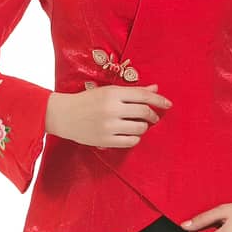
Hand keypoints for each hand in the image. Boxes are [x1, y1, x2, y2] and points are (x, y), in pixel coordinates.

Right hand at [45, 82, 171, 148]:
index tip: (168, 104)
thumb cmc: (87, 101)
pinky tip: (130, 134)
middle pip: (144, 112)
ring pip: (140, 129)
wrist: (63, 115)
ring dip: (144, 127)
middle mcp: (111, 109)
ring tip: (138, 125)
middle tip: (154, 117)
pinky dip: (135, 138)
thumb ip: (132, 92)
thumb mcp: (108, 92)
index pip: (143, 96)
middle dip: (153, 116)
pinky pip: (131, 142)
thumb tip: (155, 89)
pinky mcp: (105, 140)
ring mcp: (108, 126)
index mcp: (112, 93)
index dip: (159, 100)